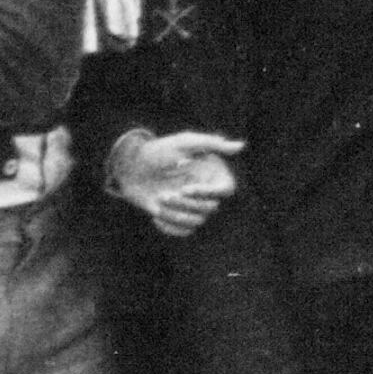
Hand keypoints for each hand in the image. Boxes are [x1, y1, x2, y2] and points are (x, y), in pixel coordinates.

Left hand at [108, 128, 241, 237]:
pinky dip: (170, 227)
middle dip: (186, 203)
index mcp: (212, 174)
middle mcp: (206, 191)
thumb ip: (212, 143)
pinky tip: (156, 215)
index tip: (185, 189)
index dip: (208, 193)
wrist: (131, 167)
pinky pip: (184, 231)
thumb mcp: (185, 142)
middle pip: (210, 208)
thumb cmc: (159, 151)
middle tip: (164, 194)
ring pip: (197, 221)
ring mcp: (191, 206)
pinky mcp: (178, 217)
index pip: (226, 190)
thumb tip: (241, 146)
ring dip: (176, 215)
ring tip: (159, 202)